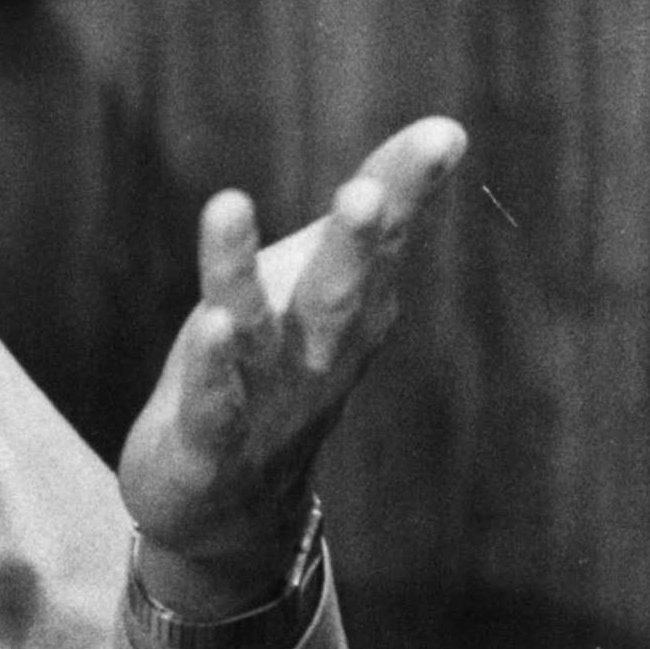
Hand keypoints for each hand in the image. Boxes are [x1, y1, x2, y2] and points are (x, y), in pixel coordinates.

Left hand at [118, 115, 467, 614]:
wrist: (228, 514)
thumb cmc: (273, 379)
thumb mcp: (314, 294)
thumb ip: (359, 230)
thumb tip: (430, 141)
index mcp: (348, 313)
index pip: (383, 243)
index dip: (408, 188)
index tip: (443, 134)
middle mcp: (316, 354)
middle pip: (339, 289)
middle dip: (354, 241)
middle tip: (367, 190)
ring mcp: (264, 399)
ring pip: (261, 333)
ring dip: (244, 272)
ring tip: (227, 205)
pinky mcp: (209, 441)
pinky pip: (211, 401)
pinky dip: (208, 365)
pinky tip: (206, 323)